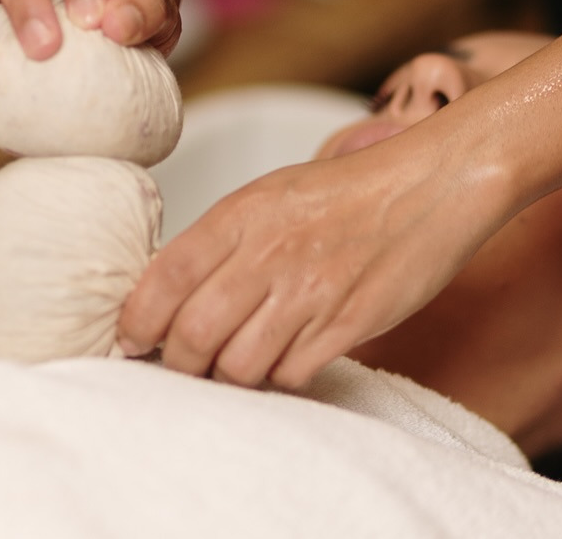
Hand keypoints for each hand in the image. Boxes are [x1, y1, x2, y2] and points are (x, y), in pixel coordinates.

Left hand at [117, 129, 504, 389]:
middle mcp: (271, 253)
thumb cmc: (347, 193)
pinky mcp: (350, 324)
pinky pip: (291, 374)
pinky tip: (287, 354)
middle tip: (182, 364)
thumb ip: (221, 240)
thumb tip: (166, 295)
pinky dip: (280, 375)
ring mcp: (312, 292)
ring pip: (238, 366)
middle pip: (193, 335)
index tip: (131, 341)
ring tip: (236, 361)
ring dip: (229, 375)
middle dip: (177, 362)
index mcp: (244, 214)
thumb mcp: (271, 195)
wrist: (430, 187)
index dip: (136, 320)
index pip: (165, 278)